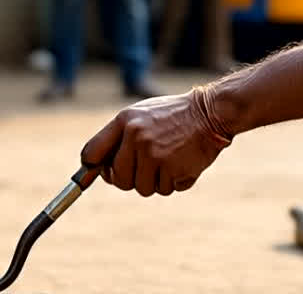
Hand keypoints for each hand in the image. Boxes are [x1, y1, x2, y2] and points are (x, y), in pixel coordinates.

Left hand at [80, 87, 233, 196]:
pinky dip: (174, 182)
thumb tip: (98, 169)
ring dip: (156, 181)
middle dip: (131, 179)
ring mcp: (154, 154)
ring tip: (170, 160)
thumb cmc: (173, 116)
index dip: (93, 170)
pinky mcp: (172, 168)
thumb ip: (119, 137)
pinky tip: (183, 163)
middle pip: (118, 179)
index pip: (92, 153)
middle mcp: (136, 137)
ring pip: (143, 188)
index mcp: (124, 121)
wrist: (210, 113)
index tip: (101, 173)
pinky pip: (165, 189)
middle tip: (147, 168)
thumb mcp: (141, 115)